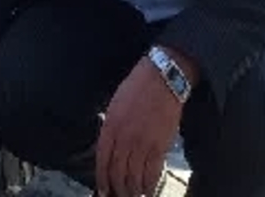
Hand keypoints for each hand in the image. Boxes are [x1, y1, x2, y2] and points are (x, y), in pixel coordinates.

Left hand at [96, 57, 186, 196]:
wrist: (162, 80)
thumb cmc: (137, 89)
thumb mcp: (115, 106)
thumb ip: (111, 128)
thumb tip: (110, 149)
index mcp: (110, 126)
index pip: (103, 159)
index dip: (102, 178)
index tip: (103, 190)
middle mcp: (124, 137)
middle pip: (117, 171)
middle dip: (117, 188)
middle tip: (118, 196)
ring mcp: (142, 143)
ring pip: (134, 176)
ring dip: (133, 190)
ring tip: (132, 196)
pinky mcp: (160, 146)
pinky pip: (152, 172)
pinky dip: (149, 185)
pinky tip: (148, 191)